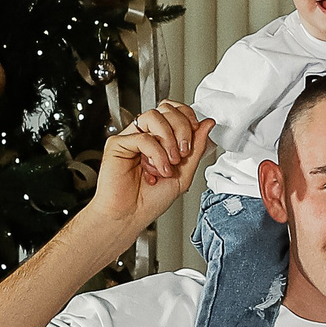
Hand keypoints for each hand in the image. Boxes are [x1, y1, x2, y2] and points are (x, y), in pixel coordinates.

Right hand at [91, 101, 215, 234]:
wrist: (130, 217)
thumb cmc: (150, 200)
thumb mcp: (184, 174)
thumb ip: (196, 148)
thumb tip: (208, 123)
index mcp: (160, 139)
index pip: (175, 111)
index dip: (188, 117)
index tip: (196, 134)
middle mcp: (145, 135)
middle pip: (166, 109)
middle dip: (182, 128)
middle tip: (184, 152)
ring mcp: (131, 138)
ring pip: (153, 116)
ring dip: (169, 139)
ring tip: (171, 161)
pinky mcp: (118, 144)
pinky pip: (143, 137)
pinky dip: (156, 154)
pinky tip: (156, 171)